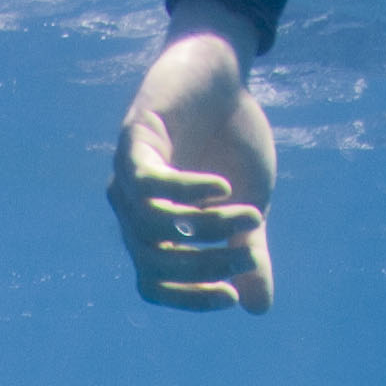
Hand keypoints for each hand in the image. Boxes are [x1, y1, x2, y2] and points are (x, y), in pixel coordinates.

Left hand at [111, 17, 276, 311]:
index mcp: (153, 230)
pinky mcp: (133, 139)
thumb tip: (259, 309)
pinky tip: (222, 188)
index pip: (153, 283)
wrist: (221, 76)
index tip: (231, 296)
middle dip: (204, 267)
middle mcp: (131, 209)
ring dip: (208, 226)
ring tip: (251, 215)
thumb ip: (248, 253)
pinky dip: (185, 191)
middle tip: (247, 257)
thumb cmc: (229, 142)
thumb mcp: (250, 204)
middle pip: (153, 259)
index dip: (187, 298)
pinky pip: (149, 181)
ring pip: (156, 222)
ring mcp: (127, 175)